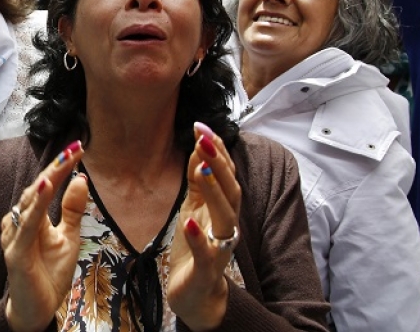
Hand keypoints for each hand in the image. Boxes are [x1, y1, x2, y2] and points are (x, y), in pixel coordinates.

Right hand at [1, 140, 87, 331]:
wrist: (37, 309)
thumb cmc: (48, 273)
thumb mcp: (68, 238)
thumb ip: (71, 210)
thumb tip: (81, 179)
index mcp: (31, 216)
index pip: (46, 184)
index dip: (60, 166)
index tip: (79, 147)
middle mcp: (19, 221)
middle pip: (37, 187)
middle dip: (56, 167)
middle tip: (75, 148)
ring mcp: (15, 235)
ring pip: (31, 202)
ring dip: (47, 180)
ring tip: (63, 162)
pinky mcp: (16, 252)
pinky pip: (27, 225)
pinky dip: (36, 206)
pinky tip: (45, 188)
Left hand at [167, 123, 241, 330]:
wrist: (196, 294)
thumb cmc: (196, 249)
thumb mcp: (193, 209)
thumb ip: (198, 182)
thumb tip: (197, 148)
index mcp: (223, 209)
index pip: (225, 175)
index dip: (216, 151)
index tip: (201, 126)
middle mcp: (226, 225)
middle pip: (231, 191)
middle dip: (218, 163)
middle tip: (202, 138)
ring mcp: (219, 248)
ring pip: (224, 217)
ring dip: (213, 191)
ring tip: (199, 168)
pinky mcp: (207, 270)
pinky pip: (207, 253)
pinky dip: (199, 238)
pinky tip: (188, 223)